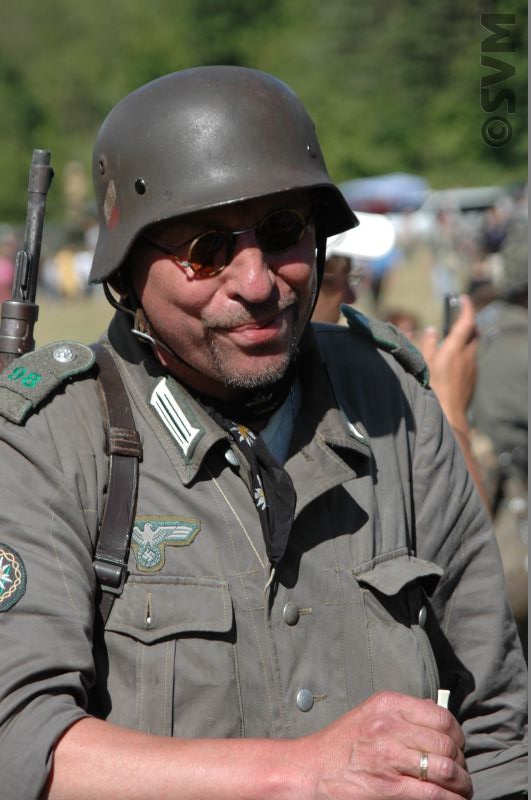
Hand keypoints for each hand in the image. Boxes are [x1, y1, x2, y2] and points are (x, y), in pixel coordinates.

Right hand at [305, 691, 472, 798]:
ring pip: (446, 769)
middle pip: (447, 744)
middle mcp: (389, 726)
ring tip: (461, 790)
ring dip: (461, 784)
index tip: (457, 748)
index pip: (441, 717)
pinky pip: (434, 793)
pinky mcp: (388, 787)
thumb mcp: (369, 714)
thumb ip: (402, 712)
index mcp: (388, 704)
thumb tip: (437, 712)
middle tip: (460, 773)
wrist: (309, 770)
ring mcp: (388, 756)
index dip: (457, 736)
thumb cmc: (340, 744)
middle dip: (461, 762)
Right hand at [420, 295, 477, 431]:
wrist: (448, 413)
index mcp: (455, 348)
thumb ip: (428, 343)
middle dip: (468, 322)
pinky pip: (471, 359)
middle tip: (458, 318)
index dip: (466, 307)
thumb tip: (432, 330)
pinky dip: (464, 354)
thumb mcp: (424, 362)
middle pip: (474, 332)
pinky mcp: (473, 377)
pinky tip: (451, 362)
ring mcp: (473, 366)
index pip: (467, 321)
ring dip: (465, 339)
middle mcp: (468, 355)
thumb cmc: (432, 388)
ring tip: (451, 341)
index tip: (463, 299)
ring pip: (472, 346)